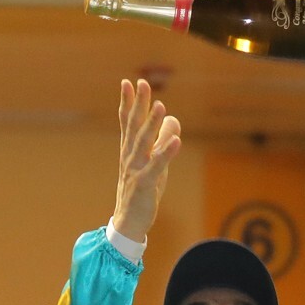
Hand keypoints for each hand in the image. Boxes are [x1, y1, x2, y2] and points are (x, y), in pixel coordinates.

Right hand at [111, 79, 181, 241]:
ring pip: (144, 143)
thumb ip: (161, 140)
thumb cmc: (142, 190)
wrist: (129, 222)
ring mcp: (136, 169)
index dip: (129, 102)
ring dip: (152, 124)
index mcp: (130, 150)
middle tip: (141, 83)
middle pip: (134, 126)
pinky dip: (166, 153)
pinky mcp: (144, 184)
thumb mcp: (155, 162)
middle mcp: (130, 156)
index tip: (128, 82)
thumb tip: (172, 118)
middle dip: (138, 104)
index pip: (128, 122)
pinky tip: (176, 141)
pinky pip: (156, 166)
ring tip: (161, 106)